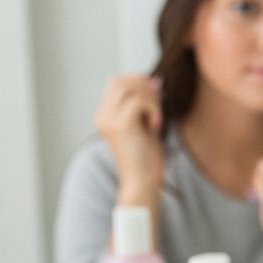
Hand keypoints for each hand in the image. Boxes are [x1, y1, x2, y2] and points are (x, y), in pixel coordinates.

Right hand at [93, 75, 163, 201]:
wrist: (141, 182)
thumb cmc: (146, 158)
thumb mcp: (145, 125)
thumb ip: (145, 105)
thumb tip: (154, 81)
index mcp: (105, 116)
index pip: (116, 83)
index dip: (137, 81)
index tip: (156, 92)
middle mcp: (102, 116)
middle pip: (119, 81)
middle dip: (143, 84)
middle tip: (159, 99)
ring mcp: (108, 120)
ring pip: (128, 88)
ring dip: (149, 98)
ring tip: (156, 117)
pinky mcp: (120, 125)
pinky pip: (138, 101)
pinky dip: (153, 109)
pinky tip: (156, 127)